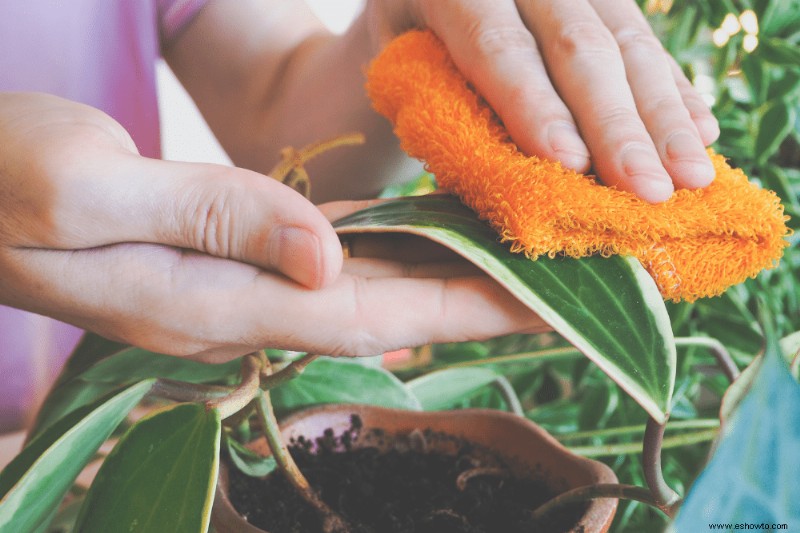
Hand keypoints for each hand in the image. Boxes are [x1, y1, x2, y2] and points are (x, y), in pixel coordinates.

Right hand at [0, 93, 544, 361]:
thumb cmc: (0, 180)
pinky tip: (416, 245)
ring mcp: (226, 287)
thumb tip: (322, 254)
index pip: (366, 312)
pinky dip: (381, 257)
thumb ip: (210, 220)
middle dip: (472, 303)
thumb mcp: (89, 186)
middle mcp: (232, 306)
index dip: (459, 308)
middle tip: (556, 287)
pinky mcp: (218, 258)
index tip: (541, 301)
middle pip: (381, 311)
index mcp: (212, 297)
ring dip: (434, 282)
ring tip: (509, 265)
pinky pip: (321, 264)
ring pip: (357, 291)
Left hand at [367, 0, 719, 201]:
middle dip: (617, 125)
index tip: (573, 165)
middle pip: (577, 46)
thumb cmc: (411, 48)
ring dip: (664, 115)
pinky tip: (701, 132)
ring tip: (692, 177)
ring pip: (626, 42)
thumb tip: (515, 175)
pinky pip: (646, 38)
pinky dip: (674, 90)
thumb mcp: (404, 69)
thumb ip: (445, 106)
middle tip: (649, 191)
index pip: (497, 48)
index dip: (537, 107)